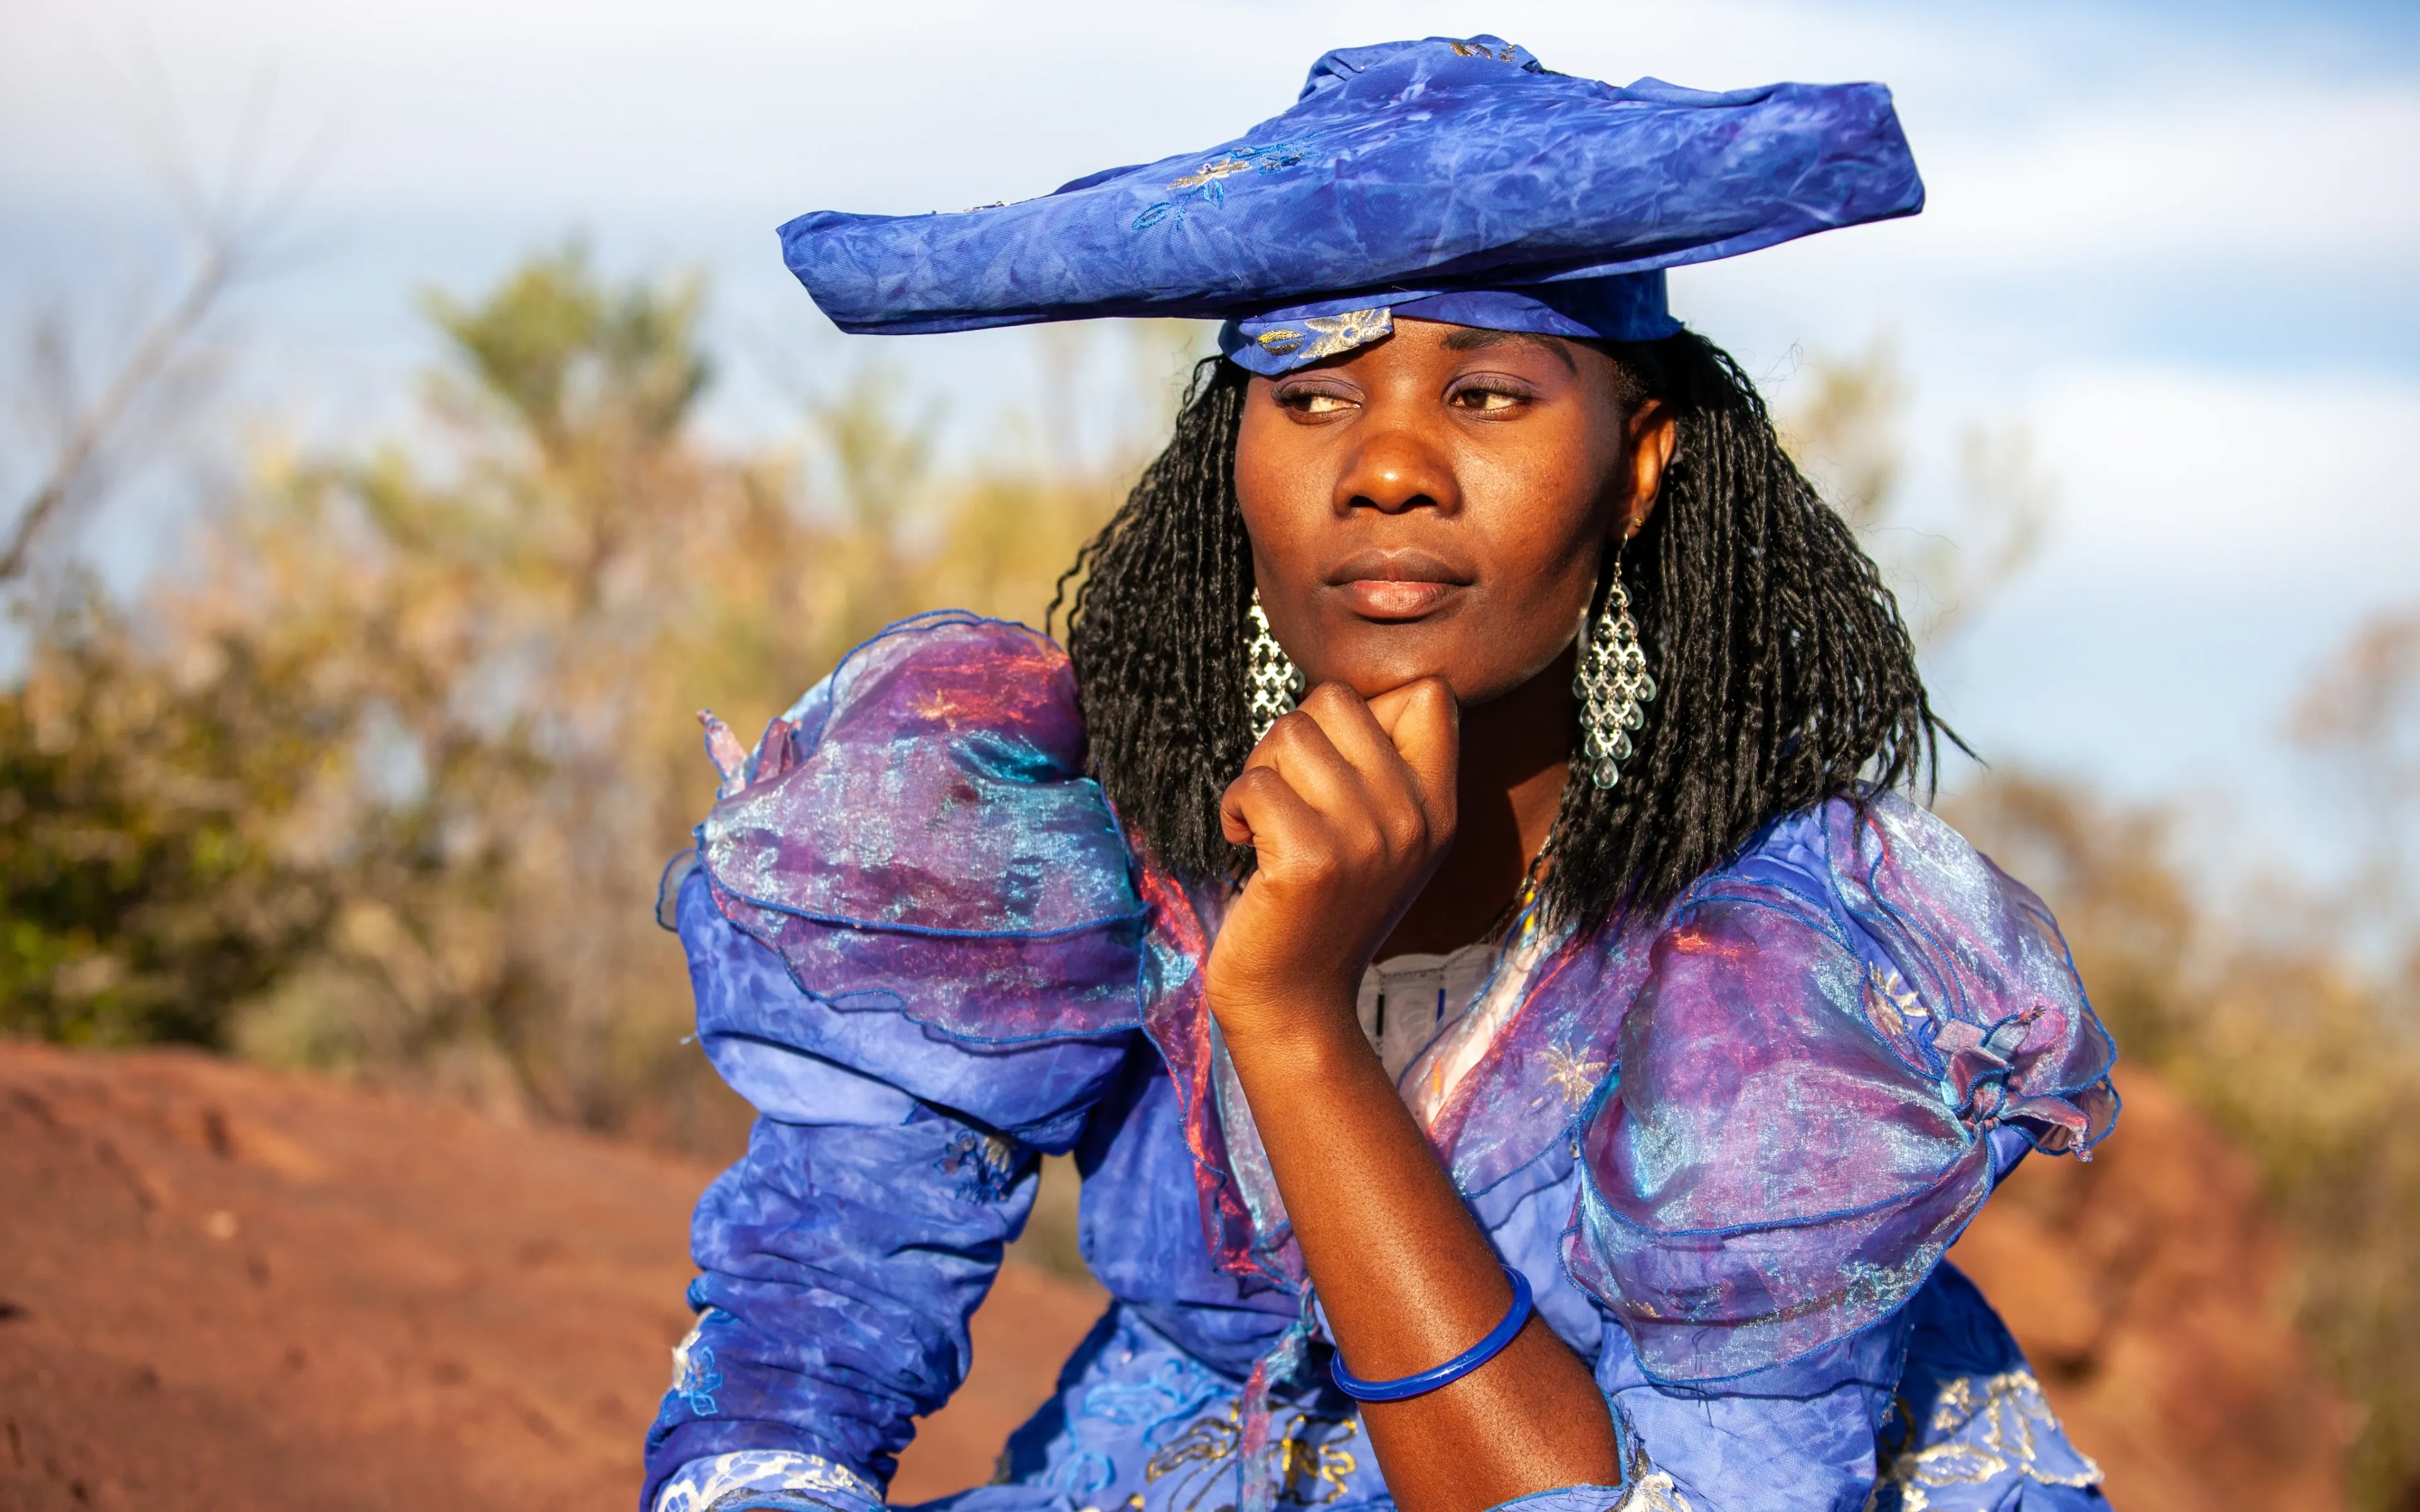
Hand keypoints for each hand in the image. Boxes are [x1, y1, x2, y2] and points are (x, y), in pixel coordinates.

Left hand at [1205, 678, 1458, 1042]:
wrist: (1296, 1004)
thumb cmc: (1322, 909)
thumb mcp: (1385, 841)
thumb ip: (1384, 769)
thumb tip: (1341, 696)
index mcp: (1439, 808)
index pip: (1430, 694)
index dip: (1366, 711)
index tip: (1338, 765)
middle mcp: (1413, 819)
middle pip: (1337, 700)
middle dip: (1292, 738)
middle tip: (1286, 796)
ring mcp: (1365, 840)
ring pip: (1289, 734)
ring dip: (1258, 773)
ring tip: (1265, 823)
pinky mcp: (1309, 861)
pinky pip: (1254, 783)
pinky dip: (1233, 807)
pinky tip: (1244, 844)